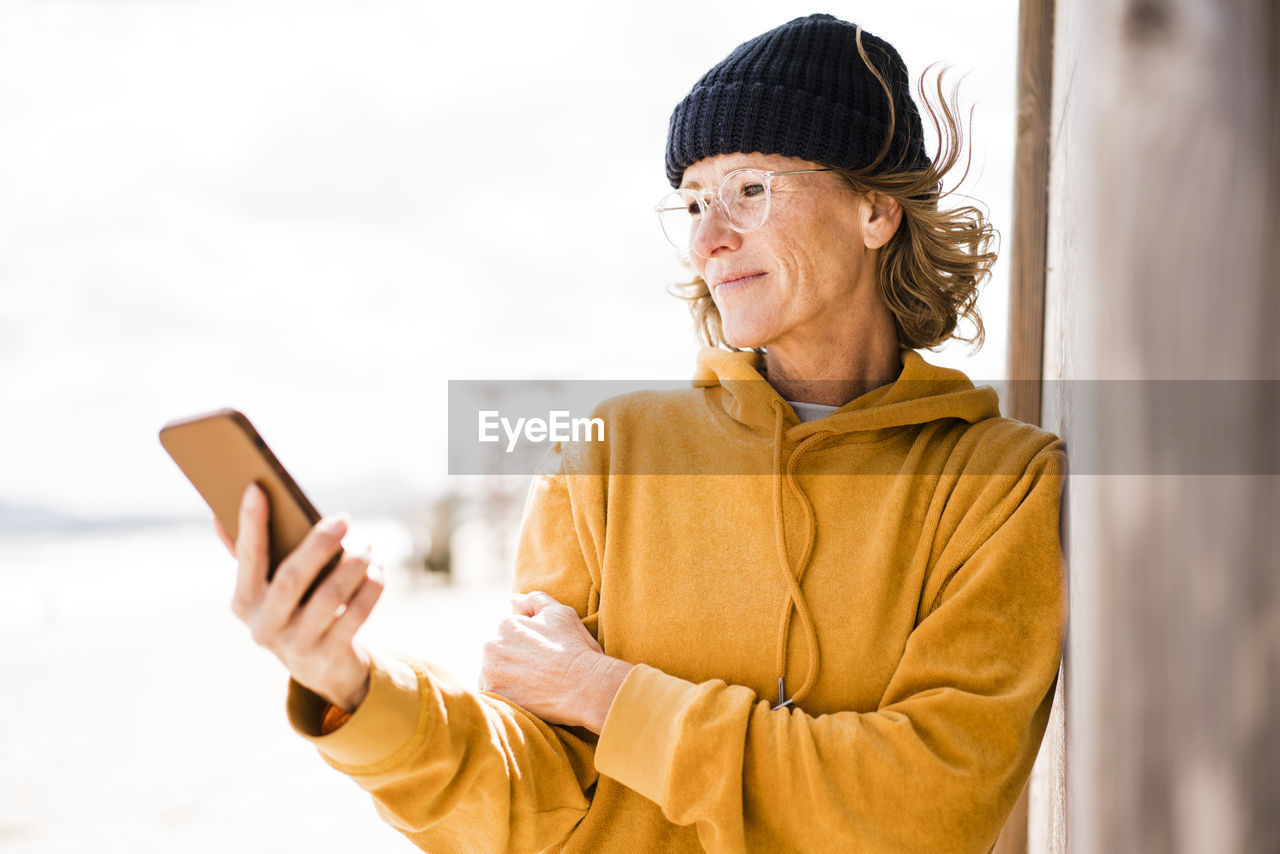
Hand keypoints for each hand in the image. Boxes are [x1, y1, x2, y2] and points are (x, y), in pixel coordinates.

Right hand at [215, 484, 384, 712]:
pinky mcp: (328, 657)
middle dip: (319, 544)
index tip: (257, 488)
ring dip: (353, 567)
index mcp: (243, 602)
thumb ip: (248, 553)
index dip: (250, 524)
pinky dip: (370, 591)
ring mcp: (295, 646)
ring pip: (329, 598)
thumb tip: (216, 513)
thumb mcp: (268, 588)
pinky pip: (354, 617)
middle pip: (291, 579)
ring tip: (366, 548)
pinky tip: (377, 573)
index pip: (246, 557)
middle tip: (343, 518)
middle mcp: (263, 626)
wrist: (322, 669)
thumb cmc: (294, 610)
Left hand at [479, 591, 632, 733]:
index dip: (528, 644)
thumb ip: (534, 600)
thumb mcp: (561, 613)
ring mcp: (490, 671)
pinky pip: (493, 694)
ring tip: (533, 684)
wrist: (585, 686)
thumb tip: (512, 599)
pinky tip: (526, 696)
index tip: (543, 654)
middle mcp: (492, 644)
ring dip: (508, 677)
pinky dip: (506, 695)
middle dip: (514, 659)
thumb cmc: (576, 648)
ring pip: (494, 673)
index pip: (510, 633)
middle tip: (539, 670)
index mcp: (506, 623)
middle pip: (499, 652)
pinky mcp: (494, 695)